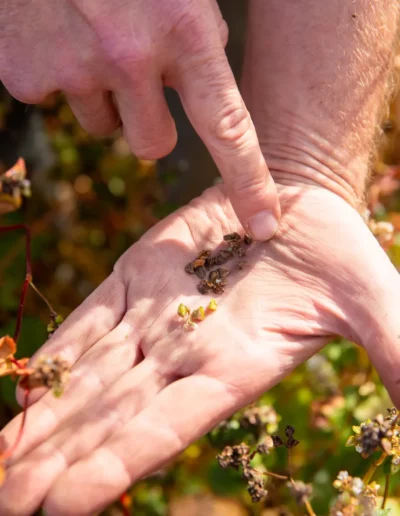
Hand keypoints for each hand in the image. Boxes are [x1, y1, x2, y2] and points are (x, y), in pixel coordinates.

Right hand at [0, 0, 279, 239]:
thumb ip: (199, 32)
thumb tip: (204, 75)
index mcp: (184, 29)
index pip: (228, 128)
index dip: (250, 183)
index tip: (264, 226)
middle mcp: (128, 56)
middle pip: (152, 146)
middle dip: (151, 123)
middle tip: (140, 76)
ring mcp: (72, 67)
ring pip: (102, 126)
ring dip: (105, 96)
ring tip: (94, 38)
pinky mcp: (25, 72)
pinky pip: (54, 99)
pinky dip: (59, 74)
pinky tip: (57, 31)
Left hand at [1, 181, 398, 514]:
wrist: (295, 197)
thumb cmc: (338, 250)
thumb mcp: (374, 303)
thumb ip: (395, 355)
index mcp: (233, 367)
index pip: (163, 428)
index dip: (113, 465)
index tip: (57, 509)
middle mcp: (185, 350)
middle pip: (110, 416)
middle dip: (54, 462)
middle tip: (2, 503)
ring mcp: (154, 312)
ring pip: (88, 376)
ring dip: (42, 420)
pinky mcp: (136, 274)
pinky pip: (87, 321)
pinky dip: (55, 356)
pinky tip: (24, 390)